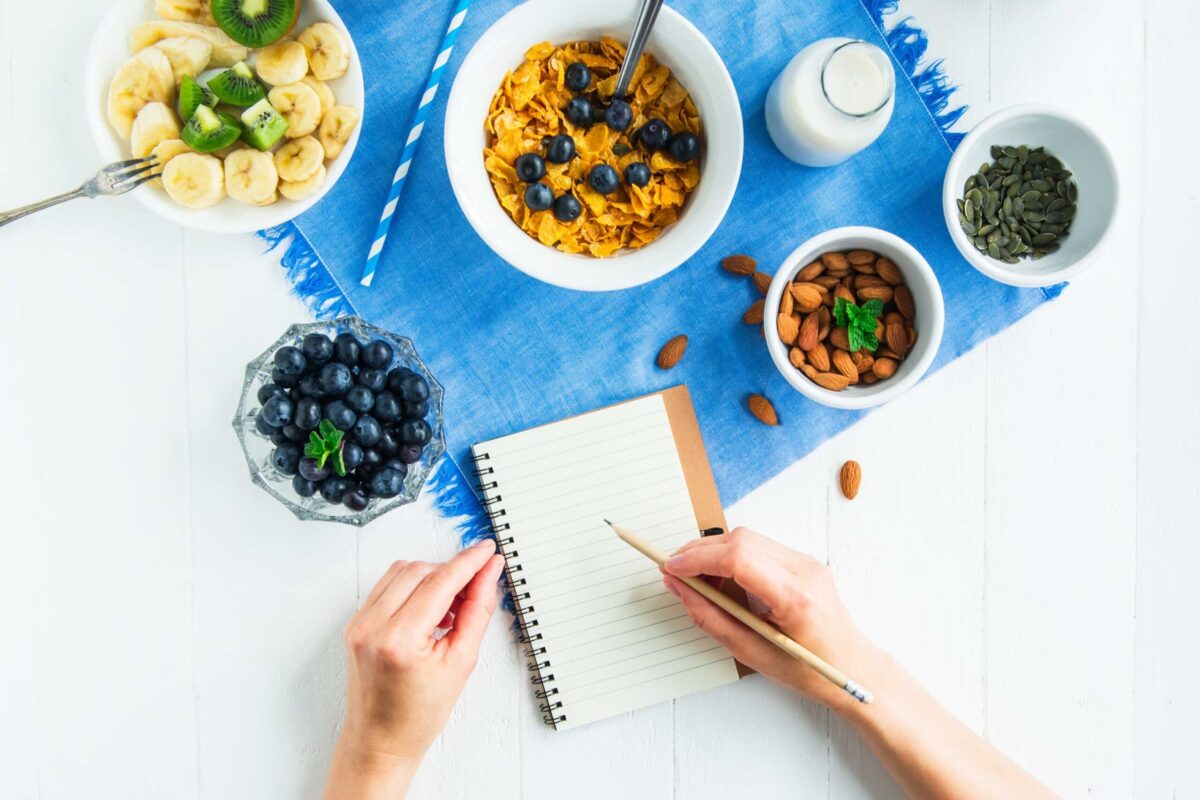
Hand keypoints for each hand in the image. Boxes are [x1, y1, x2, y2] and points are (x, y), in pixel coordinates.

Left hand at [323, 540, 504, 799]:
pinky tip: (431, 608)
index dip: (468, 562)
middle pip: (420, 570)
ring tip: (452, 605)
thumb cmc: (419, 715)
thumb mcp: (461, 662)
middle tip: (477, 586)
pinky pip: (388, 585)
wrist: (381, 742)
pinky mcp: (356, 623)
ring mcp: (359, 623)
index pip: (439, 582)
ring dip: (432, 576)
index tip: (488, 550)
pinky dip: (413, 586)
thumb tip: (489, 572)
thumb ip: (477, 610)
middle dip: (452, 571)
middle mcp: (372, 626)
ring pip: (402, 571)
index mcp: (399, 640)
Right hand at [661, 527, 877, 712]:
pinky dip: (733, 557)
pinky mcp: (804, 562)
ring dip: (715, 552)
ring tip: (697, 579)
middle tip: (675, 571)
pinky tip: (722, 579)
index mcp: (795, 597)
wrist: (854, 667)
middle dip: (700, 551)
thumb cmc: (809, 670)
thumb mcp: (751, 652)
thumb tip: (679, 588)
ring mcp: (807, 562)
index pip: (738, 558)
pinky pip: (760, 547)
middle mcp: (805, 571)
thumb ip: (709, 617)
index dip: (698, 559)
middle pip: (740, 540)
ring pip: (748, 538)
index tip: (671, 568)